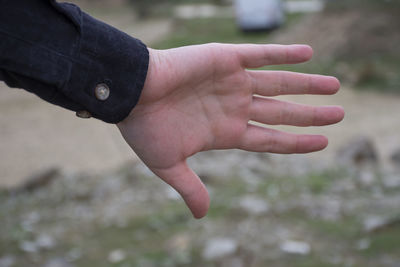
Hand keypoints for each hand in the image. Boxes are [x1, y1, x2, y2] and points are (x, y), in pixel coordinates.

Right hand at [117, 43, 343, 217]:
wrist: (128, 93)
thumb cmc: (144, 129)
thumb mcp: (168, 165)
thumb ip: (190, 188)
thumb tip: (202, 216)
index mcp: (225, 133)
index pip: (270, 140)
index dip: (296, 143)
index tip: (322, 142)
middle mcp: (234, 107)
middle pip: (281, 112)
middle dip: (310, 114)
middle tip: (339, 114)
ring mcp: (232, 82)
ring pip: (278, 83)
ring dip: (307, 84)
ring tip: (335, 86)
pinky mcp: (224, 58)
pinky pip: (260, 54)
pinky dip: (284, 53)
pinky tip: (310, 54)